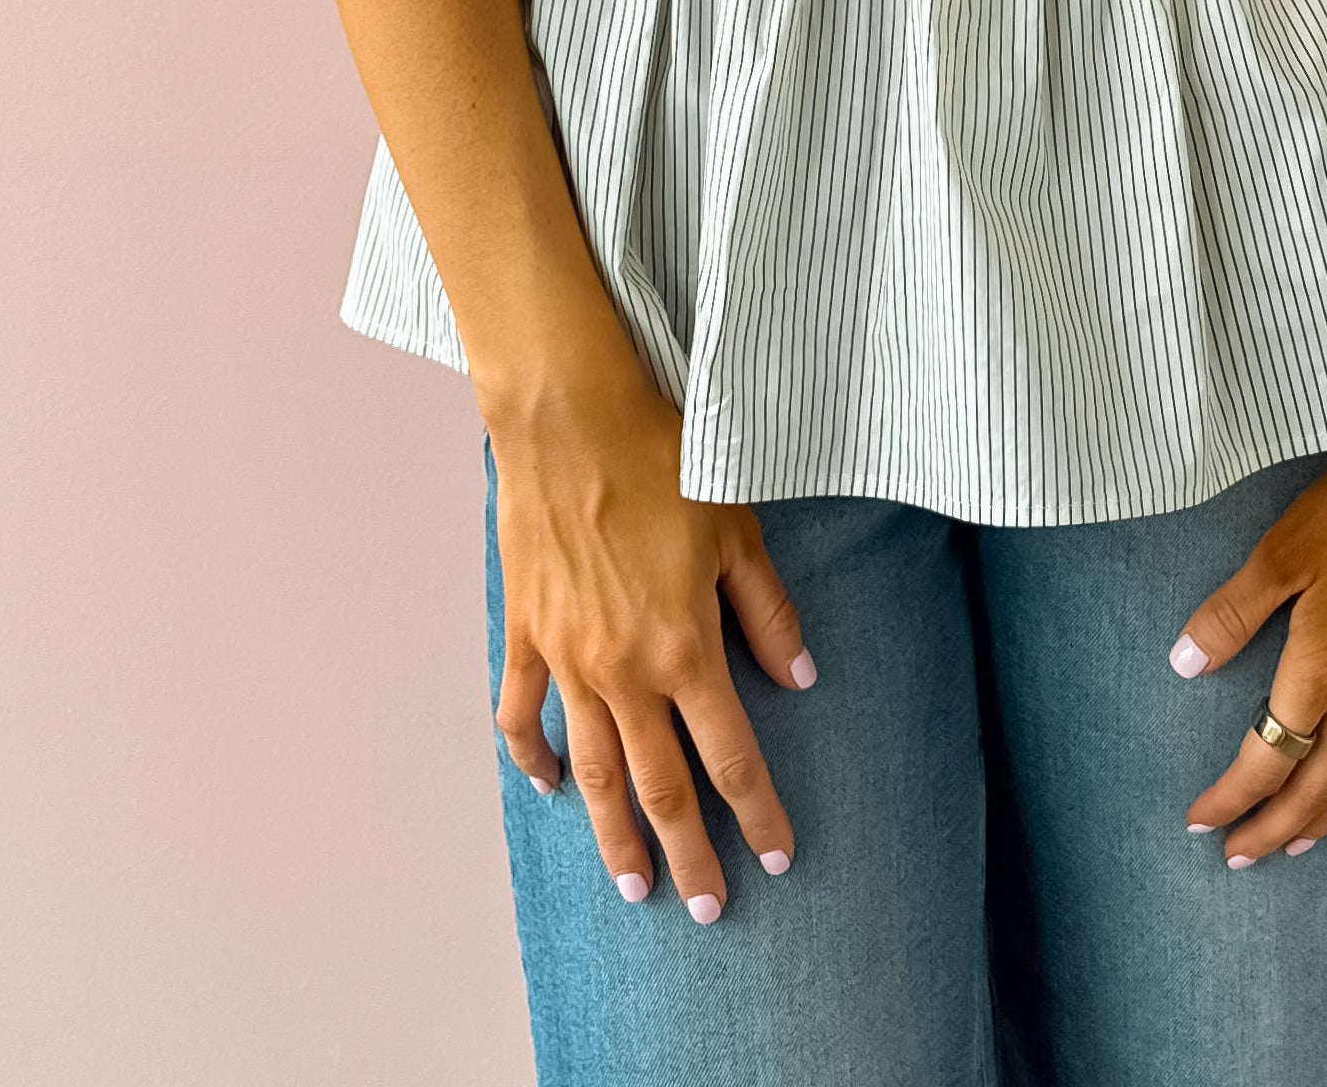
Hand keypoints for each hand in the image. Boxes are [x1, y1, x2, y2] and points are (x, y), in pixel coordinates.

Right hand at [488, 348, 818, 921]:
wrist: (570, 417)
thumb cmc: (661, 459)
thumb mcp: (738, 529)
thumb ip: (769, 614)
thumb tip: (803, 679)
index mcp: (686, 648)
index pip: (732, 757)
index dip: (759, 813)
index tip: (778, 857)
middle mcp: (625, 670)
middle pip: (662, 787)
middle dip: (688, 855)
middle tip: (706, 909)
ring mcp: (567, 658)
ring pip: (593, 770)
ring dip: (612, 833)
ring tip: (632, 883)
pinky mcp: (525, 633)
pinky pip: (523, 713)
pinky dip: (534, 756)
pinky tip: (549, 785)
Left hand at [1171, 421, 1326, 864]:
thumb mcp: (1282, 548)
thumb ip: (1232, 613)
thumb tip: (1183, 666)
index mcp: (1324, 669)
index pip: (1269, 758)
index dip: (1232, 797)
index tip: (1199, 821)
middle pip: (1319, 785)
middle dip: (1274, 827)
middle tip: (1240, 857)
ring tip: (1300, 840)